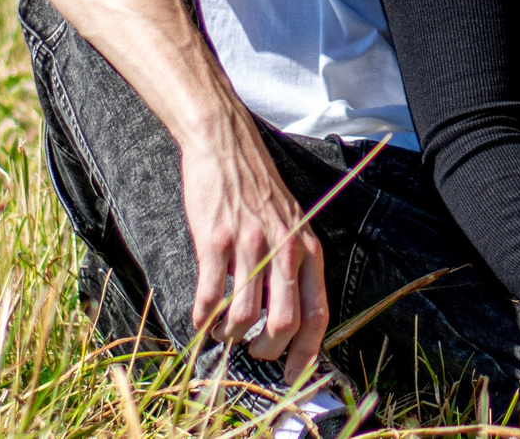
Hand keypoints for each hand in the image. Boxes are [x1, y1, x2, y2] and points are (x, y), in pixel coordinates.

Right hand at [181, 125, 328, 367]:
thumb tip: (287, 316)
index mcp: (308, 247)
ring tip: (223, 332)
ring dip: (231, 335)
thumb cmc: (256, 188)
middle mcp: (285, 248)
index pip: (318, 313)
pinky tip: (201, 318)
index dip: (307, 353)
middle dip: (267, 350)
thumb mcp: (291, 223)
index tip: (294, 375)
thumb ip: (293, 264)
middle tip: (253, 350)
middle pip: (284, 323)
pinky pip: (211, 296)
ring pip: (246, 315)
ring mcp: (250, 244)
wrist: (226, 144)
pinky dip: (204, 318)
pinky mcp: (216, 240)